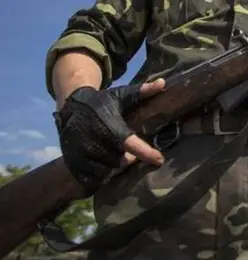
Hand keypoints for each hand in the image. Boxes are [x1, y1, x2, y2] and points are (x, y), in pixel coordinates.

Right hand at [55, 78, 165, 193]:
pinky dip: (100, 174)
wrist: (71, 106)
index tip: (160, 159)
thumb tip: (163, 83)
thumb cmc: (102, 101)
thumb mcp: (122, 94)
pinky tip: (105, 164)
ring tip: (119, 157)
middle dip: (129, 159)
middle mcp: (93, 140)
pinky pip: (90, 177)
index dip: (146, 152)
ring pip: (105, 170)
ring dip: (115, 167)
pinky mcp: (72, 161)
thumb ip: (143, 91)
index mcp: (109, 125)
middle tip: (133, 153)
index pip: (130, 143)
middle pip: (119, 161)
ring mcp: (80, 153)